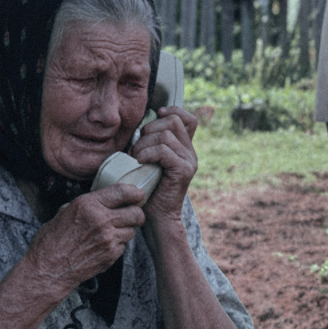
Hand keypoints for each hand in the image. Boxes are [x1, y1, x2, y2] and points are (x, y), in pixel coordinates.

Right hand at [27, 186, 145, 297]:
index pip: (124, 192)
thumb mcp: (65, 212)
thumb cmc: (52, 240)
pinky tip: (102, 245)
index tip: (138, 195)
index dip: (135, 193)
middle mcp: (101, 220)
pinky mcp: (111, 254)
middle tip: (130, 215)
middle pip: (136, 213)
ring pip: (132, 230)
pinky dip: (117, 245)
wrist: (48, 269)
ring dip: (125, 230)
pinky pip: (123, 245)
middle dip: (136, 213)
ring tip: (110, 232)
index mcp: (88, 204)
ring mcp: (108, 238)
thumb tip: (105, 198)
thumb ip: (87, 204)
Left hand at [132, 105, 199, 223]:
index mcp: (185, 148)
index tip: (156, 116)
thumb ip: (152, 144)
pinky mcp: (183, 171)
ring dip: (144, 144)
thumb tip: (140, 126)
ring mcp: (189, 161)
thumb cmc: (148, 189)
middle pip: (173, 121)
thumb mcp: (150, 161)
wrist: (157, 217)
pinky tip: (140, 161)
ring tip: (136, 157)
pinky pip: (163, 150)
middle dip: (150, 129)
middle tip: (138, 148)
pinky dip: (147, 153)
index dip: (172, 111)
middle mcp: (190, 152)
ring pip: (166, 135)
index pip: (188, 118)